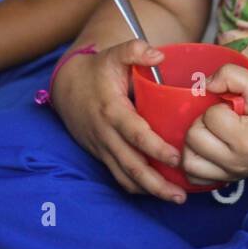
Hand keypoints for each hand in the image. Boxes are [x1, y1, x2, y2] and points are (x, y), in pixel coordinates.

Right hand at [51, 39, 190, 203]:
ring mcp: (103, 147)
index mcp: (112, 110)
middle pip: (131, 166)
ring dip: (150, 191)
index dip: (155, 148)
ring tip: (175, 198)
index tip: (176, 158)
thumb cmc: (98, 70)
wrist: (67, 87)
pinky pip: (119, 176)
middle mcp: (106, 134)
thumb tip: (158, 55)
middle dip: (156, 184)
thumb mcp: (114, 54)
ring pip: (125, 177)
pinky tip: (157, 190)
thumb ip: (135, 51)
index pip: (135, 134)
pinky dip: (138, 187)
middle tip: (181, 195)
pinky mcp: (102, 155)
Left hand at [180, 64, 247, 185]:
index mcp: (245, 141)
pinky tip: (204, 149)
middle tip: (220, 119)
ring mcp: (231, 175)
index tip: (234, 109)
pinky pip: (195, 178)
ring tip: (210, 133)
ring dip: (193, 143)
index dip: (218, 106)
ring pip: (188, 162)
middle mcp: (236, 163)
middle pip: (193, 139)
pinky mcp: (227, 180)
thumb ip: (229, 74)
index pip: (210, 118)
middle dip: (202, 122)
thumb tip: (202, 85)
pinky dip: (194, 161)